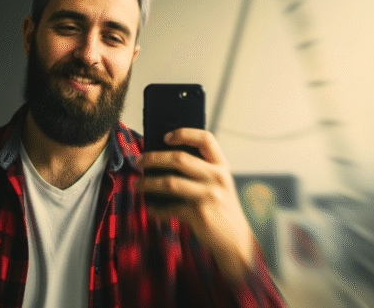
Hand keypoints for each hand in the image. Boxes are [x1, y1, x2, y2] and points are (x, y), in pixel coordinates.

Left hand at [136, 128, 256, 280]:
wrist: (236, 240)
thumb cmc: (222, 209)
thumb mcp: (220, 184)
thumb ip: (203, 171)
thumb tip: (166, 160)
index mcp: (221, 166)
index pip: (206, 139)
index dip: (184, 134)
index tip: (165, 137)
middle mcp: (216, 177)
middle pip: (179, 158)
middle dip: (154, 158)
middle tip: (139, 161)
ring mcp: (208, 195)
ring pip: (170, 182)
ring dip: (148, 183)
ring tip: (137, 185)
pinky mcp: (199, 214)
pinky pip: (170, 208)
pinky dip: (157, 210)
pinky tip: (151, 209)